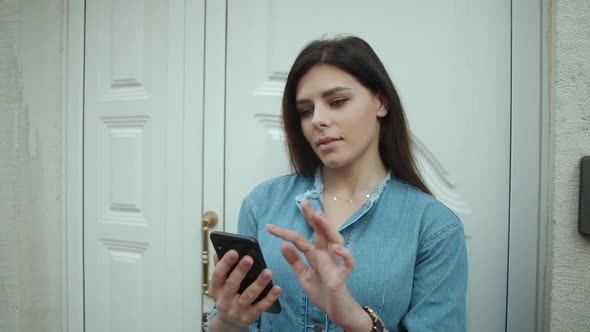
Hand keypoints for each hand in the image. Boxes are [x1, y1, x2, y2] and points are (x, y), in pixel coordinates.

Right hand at [208, 250, 280, 329]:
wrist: (228, 323)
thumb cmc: (226, 297)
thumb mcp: (219, 286)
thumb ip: (220, 269)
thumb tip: (217, 253)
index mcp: (216, 289)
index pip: (218, 274)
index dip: (225, 263)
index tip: (234, 252)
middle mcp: (224, 300)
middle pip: (232, 284)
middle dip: (241, 271)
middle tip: (249, 258)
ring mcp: (236, 310)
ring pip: (248, 296)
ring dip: (258, 283)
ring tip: (268, 272)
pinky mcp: (248, 317)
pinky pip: (260, 307)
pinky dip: (269, 298)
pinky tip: (277, 288)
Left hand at [266, 200, 365, 329]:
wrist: (337, 312)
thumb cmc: (322, 292)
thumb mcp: (303, 276)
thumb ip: (295, 261)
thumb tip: (283, 245)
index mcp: (316, 255)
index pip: (301, 239)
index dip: (286, 232)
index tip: (270, 227)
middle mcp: (327, 255)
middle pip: (321, 232)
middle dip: (313, 217)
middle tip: (304, 203)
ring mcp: (336, 264)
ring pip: (336, 240)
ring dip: (328, 228)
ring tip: (318, 216)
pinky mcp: (342, 276)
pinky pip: (348, 263)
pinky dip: (344, 254)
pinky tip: (335, 248)